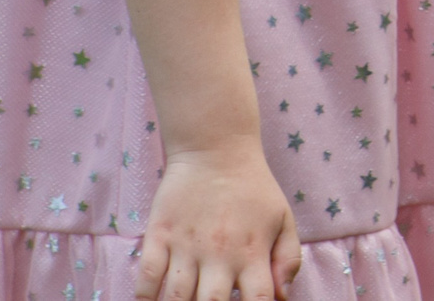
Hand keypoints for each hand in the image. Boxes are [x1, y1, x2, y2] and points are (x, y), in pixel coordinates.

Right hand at [135, 142, 301, 300]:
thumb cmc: (253, 186)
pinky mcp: (159, 234)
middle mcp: (219, 253)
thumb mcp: (283, 218)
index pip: (257, 300)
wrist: (215, 147)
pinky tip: (150, 300)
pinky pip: (147, 276)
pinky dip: (145, 295)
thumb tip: (283, 297)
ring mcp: (186, 245)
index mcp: (252, 252)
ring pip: (176, 297)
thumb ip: (288, 259)